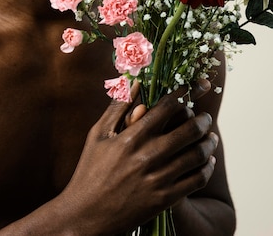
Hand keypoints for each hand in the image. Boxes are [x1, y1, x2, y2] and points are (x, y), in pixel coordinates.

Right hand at [61, 80, 217, 234]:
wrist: (86, 215)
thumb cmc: (90, 170)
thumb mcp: (98, 134)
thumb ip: (118, 108)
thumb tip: (134, 83)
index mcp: (132, 136)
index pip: (167, 107)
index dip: (187, 92)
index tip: (200, 85)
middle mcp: (148, 156)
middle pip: (189, 130)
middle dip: (202, 120)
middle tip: (205, 117)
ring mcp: (158, 179)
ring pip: (197, 156)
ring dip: (209, 143)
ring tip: (211, 137)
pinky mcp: (165, 200)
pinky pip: (196, 180)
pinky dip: (207, 168)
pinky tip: (207, 162)